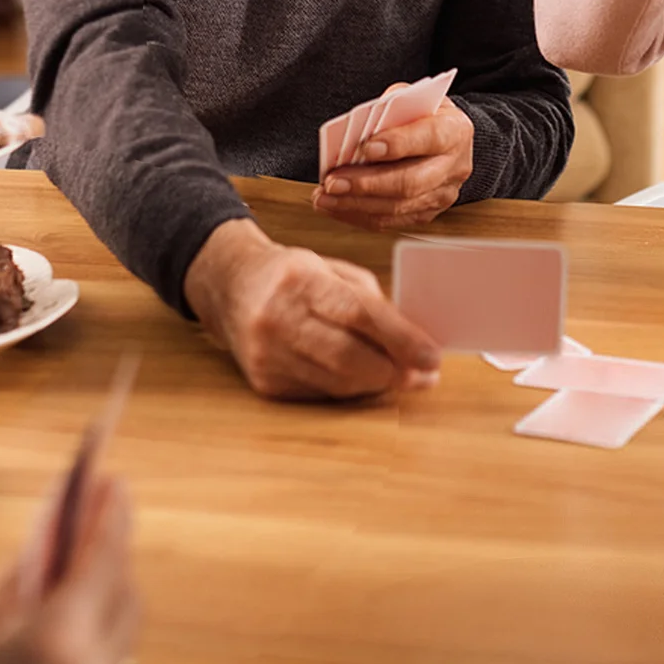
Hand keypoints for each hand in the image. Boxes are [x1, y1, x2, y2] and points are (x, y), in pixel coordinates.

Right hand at [0, 473, 137, 663]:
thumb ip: (15, 586)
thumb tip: (54, 533)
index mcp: (53, 650)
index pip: (104, 560)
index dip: (111, 517)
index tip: (116, 485)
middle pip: (125, 602)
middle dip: (108, 565)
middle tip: (91, 533)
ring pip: (122, 651)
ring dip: (102, 619)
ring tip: (70, 597)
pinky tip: (62, 661)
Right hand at [183, 218, 440, 399]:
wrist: (231, 288)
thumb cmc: (291, 276)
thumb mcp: (331, 269)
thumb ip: (370, 300)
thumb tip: (412, 339)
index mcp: (299, 281)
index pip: (358, 314)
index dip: (401, 338)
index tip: (432, 355)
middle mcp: (277, 319)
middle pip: (348, 357)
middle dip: (394, 371)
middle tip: (423, 375)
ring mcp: (267, 355)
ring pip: (336, 382)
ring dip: (377, 384)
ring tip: (403, 377)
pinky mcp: (264, 383)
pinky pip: (321, 394)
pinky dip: (350, 389)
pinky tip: (366, 379)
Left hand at [314, 98, 474, 231]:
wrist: (447, 139)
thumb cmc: (422, 114)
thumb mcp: (411, 99)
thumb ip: (390, 110)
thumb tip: (358, 133)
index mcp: (455, 130)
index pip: (428, 138)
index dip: (398, 144)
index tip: (365, 148)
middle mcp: (454, 166)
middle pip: (410, 182)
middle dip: (366, 184)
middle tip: (333, 182)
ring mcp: (443, 194)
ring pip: (398, 207)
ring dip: (356, 204)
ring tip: (325, 198)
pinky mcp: (428, 212)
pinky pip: (392, 220)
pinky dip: (360, 215)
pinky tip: (337, 207)